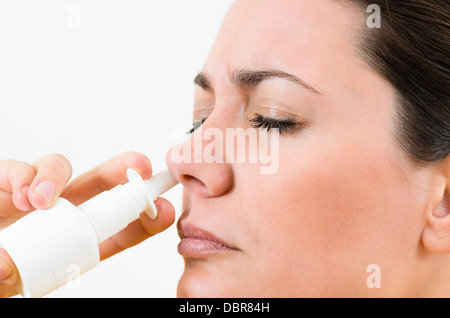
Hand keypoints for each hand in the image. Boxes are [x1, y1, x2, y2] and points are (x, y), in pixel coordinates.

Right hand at [0, 152, 174, 296]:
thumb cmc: (3, 261)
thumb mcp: (9, 279)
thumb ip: (8, 277)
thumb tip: (5, 266)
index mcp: (76, 240)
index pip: (117, 228)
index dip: (143, 218)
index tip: (163, 210)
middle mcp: (62, 213)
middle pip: (101, 184)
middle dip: (125, 172)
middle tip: (139, 166)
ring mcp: (37, 196)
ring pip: (61, 168)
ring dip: (57, 177)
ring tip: (41, 200)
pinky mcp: (9, 183)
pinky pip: (22, 169)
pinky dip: (25, 177)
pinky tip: (22, 196)